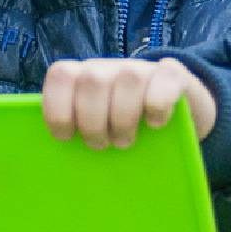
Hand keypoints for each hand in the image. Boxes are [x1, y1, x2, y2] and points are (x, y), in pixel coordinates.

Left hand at [41, 58, 216, 150]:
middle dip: (92, 121)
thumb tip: (51, 164)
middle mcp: (110, 67)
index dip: (57, 107)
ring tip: (124, 142)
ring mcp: (142, 68)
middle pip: (92, 80)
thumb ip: (77, 132)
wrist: (179, 117)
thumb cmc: (126, 130)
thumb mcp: (98, 129)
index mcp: (84, 77)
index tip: (65, 137)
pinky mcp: (173, 75)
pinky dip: (157, 106)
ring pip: (128, 78)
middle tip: (100, 144)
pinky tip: (155, 124)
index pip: (61, 75)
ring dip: (123, 118)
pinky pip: (164, 81)